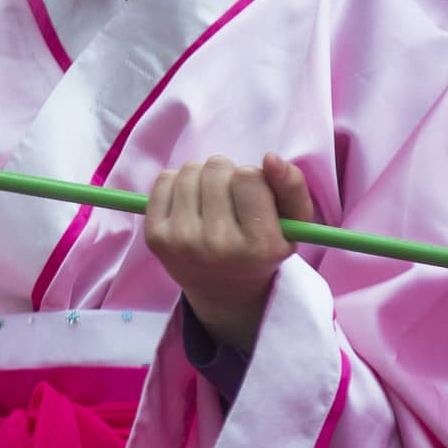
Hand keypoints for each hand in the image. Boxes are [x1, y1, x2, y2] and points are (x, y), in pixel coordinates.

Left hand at [144, 153, 314, 352]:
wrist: (223, 289)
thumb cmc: (261, 249)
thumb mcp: (292, 225)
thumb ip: (291, 188)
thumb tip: (271, 157)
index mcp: (260, 246)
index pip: (249, 176)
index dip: (253, 179)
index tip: (253, 198)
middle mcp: (218, 245)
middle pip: (216, 168)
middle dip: (227, 175)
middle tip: (231, 199)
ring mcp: (182, 241)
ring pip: (190, 170)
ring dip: (203, 177)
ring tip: (211, 201)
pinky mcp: (155, 236)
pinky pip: (164, 179)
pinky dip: (178, 182)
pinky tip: (190, 204)